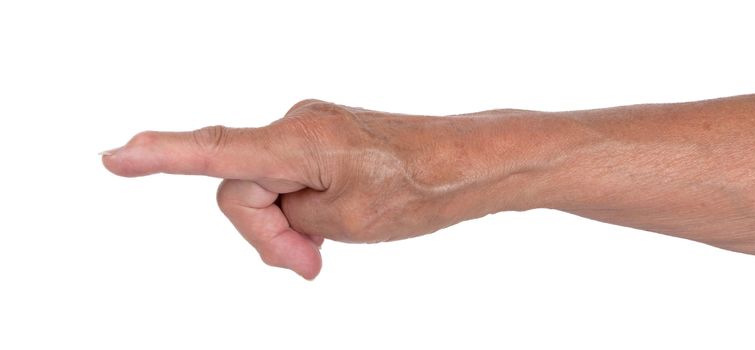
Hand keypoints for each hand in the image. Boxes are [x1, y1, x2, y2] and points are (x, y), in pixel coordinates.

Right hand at [101, 100, 518, 278]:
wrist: (463, 165)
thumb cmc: (416, 188)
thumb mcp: (347, 220)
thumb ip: (291, 214)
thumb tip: (275, 203)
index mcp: (299, 141)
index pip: (217, 150)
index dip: (162, 157)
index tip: (115, 157)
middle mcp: (295, 126)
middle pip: (242, 190)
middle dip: (268, 234)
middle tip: (313, 266)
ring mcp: (307, 132)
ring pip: (265, 189)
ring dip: (287, 226)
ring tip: (328, 248)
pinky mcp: (319, 142)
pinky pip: (287, 180)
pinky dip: (299, 210)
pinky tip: (328, 225)